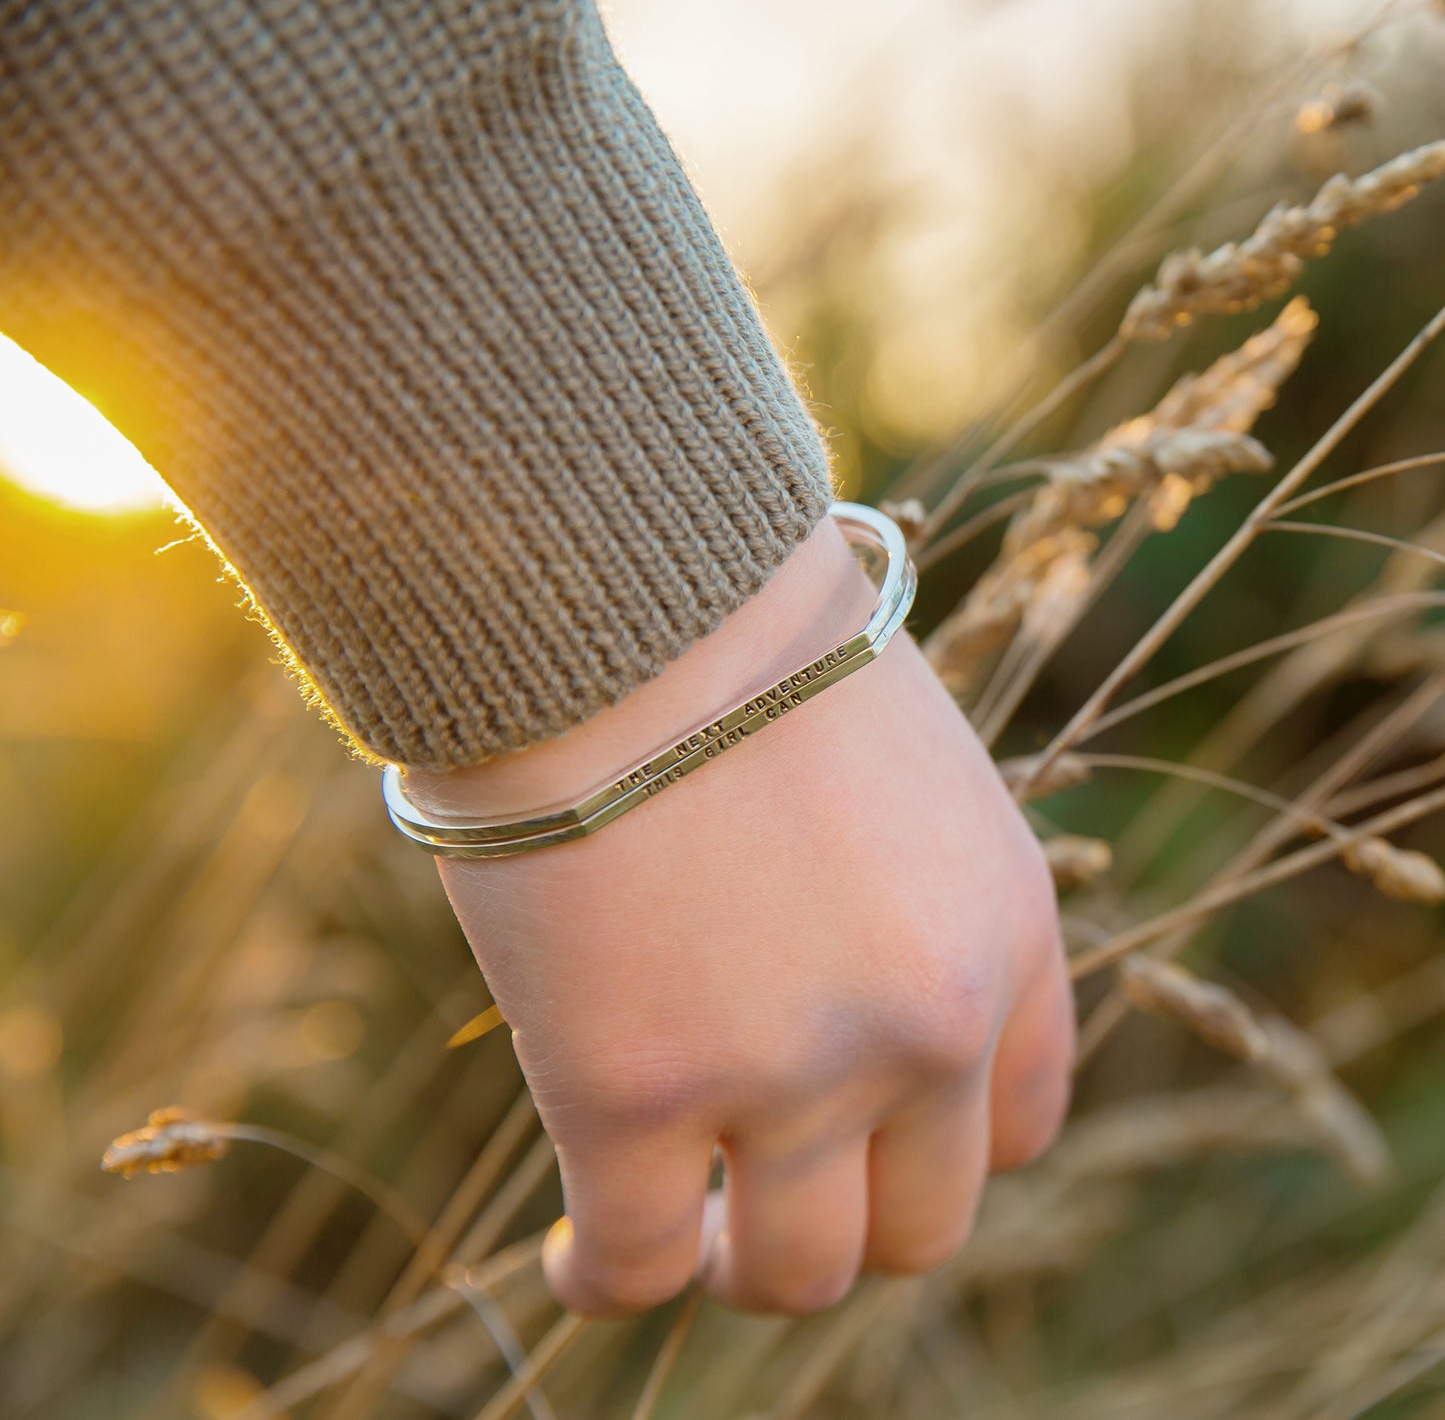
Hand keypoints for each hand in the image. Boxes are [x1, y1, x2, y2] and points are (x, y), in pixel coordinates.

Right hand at [408, 515, 1073, 1315]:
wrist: (619, 578)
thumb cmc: (734, 637)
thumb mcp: (892, 761)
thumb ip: (903, 886)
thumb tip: (832, 963)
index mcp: (1006, 923)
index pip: (1019, 1117)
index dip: (934, 1148)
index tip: (862, 1140)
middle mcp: (929, 1018)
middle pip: (924, 1224)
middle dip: (844, 1218)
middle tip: (758, 1189)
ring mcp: (790, 1069)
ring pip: (794, 1271)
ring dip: (736, 1263)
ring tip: (677, 1227)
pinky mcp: (636, 1089)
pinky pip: (635, 1263)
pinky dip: (606, 1280)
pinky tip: (573, 1258)